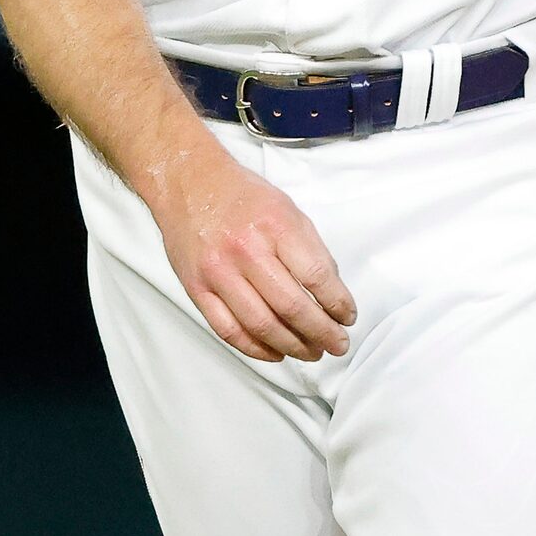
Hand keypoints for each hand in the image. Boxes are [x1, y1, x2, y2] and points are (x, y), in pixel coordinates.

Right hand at [151, 147, 356, 363]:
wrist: (188, 183)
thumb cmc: (240, 195)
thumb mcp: (286, 208)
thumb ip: (310, 248)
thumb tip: (330, 293)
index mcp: (274, 225)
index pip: (316, 276)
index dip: (338, 303)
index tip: (347, 316)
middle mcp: (245, 250)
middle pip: (292, 307)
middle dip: (322, 333)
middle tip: (337, 344)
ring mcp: (218, 272)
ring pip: (262, 325)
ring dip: (293, 347)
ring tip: (311, 352)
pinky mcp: (197, 288)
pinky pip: (229, 330)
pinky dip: (256, 349)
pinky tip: (275, 352)